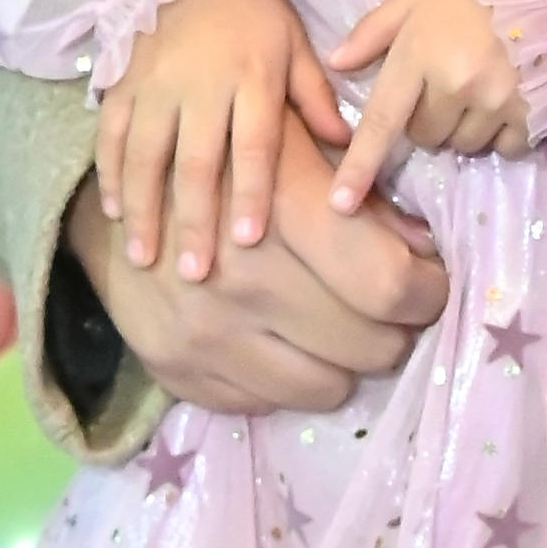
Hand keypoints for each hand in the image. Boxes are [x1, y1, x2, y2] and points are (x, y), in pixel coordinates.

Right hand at [61, 122, 442, 418]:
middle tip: (386, 311)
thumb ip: (362, 190)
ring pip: (326, 388)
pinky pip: (269, 405)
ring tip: (337, 329)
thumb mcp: (297, 142)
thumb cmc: (230, 161)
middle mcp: (241, 280)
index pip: (386, 283)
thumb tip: (423, 249)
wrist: (118, 202)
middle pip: (369, 346)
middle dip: (395, 331)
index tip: (428, 284)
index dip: (426, 291)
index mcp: (279, 211)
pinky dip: (289, 379)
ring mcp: (206, 334)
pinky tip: (284, 341)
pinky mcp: (179, 372)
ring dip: (346, 364)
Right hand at [95, 0, 345, 285]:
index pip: (252, 143)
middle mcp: (200, 86)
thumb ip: (315, 97)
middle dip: (194, 220)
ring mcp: (154, 86)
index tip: (248, 239)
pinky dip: (110, 174)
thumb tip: (348, 146)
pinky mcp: (122, 84)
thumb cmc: (252, 13)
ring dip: (145, 210)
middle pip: (195, 162)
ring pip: (145, 156)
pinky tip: (113, 214)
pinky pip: (110, 134)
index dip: (250, 191)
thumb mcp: (293, 44)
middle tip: (196, 275)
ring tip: (146, 259)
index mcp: (251, 77)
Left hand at [324, 0, 524, 202]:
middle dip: (428, 119)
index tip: (340, 204)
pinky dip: (504, 133)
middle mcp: (455, 85)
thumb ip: (374, 30)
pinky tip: (510, 100)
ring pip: (464, 145)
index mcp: (419, 55)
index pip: (382, 121)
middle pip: (425, 137)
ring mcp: (496, 101)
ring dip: (465, 128)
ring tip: (481, 87)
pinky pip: (506, 146)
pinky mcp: (531, 110)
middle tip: (447, 82)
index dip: (360, 165)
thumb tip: (335, 63)